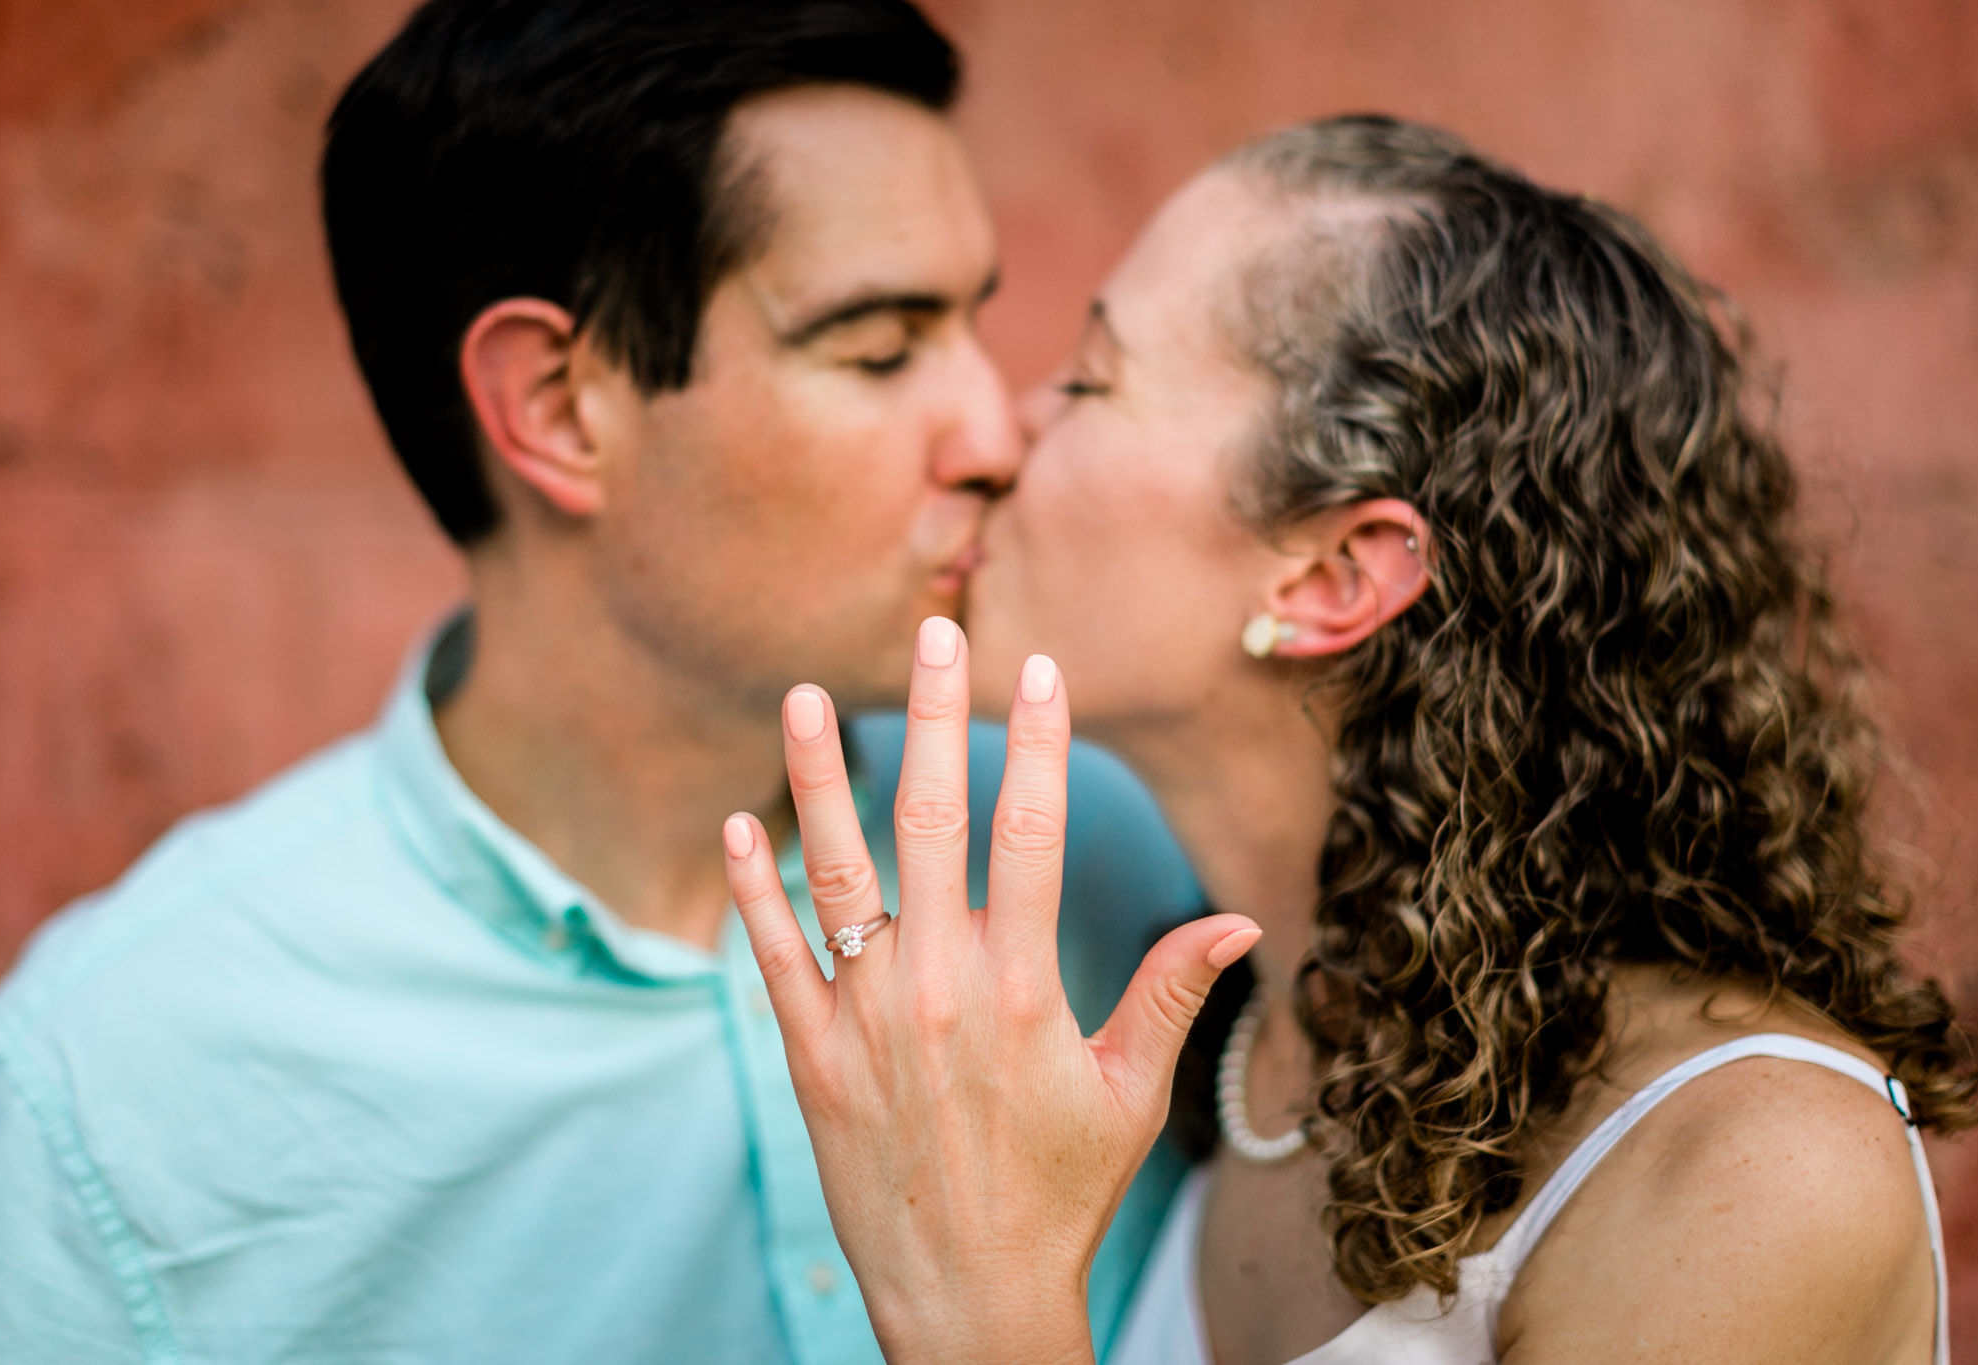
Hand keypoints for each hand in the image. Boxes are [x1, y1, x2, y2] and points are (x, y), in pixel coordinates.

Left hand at [722, 617, 1259, 1364]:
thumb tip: (1237, 921)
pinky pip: (774, 956)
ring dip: (819, 778)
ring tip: (809, 696)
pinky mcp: (810, 1058)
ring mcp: (865, 1019)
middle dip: (937, 718)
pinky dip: (754, 891)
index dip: (1036, 743)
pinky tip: (741, 827)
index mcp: (1022, 986)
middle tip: (932, 633)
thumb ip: (1172, 994)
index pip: (1029, 832)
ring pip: (839, 872)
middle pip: (934, 822)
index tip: (1034, 669)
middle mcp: (937, 987)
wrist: (970, 1298)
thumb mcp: (1131, 1095)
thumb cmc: (1062, 1194)